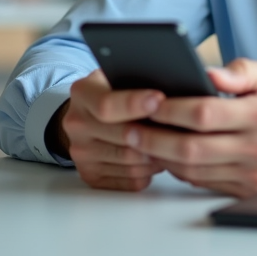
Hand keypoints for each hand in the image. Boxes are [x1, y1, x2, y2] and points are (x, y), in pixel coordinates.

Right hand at [58, 70, 165, 190]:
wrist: (87, 118)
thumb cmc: (113, 93)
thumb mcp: (117, 76)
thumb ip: (136, 80)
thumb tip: (173, 86)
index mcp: (82, 94)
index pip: (106, 104)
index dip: (134, 104)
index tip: (159, 100)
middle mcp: (76, 125)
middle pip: (123, 136)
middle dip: (156, 133)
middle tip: (180, 126)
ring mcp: (82, 153)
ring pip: (131, 161)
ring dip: (157, 154)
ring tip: (174, 141)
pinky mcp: (92, 176)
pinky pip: (131, 179)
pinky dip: (150, 171)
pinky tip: (158, 157)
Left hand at [132, 58, 256, 197]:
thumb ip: (243, 71)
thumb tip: (210, 74)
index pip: (204, 114)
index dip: (171, 109)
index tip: (147, 101)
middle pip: (192, 147)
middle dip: (155, 137)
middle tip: (130, 127)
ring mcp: (253, 175)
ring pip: (193, 170)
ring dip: (161, 157)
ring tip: (139, 141)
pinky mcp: (248, 191)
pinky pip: (204, 183)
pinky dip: (179, 170)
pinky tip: (164, 155)